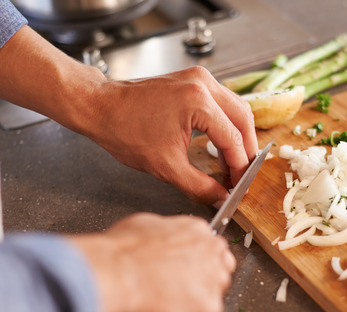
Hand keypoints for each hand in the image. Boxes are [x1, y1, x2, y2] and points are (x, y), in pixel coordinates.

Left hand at [0, 27, 256, 204]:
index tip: (238, 185)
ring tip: (232, 162)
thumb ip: (199, 186)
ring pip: (235, 108)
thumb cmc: (124, 131)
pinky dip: (225, 123)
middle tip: (241, 174)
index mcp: (198, 103)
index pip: (233, 139)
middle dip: (246, 149)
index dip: (239, 167)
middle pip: (243, 118)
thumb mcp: (166, 167)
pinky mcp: (192, 79)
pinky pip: (221, 102)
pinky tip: (220, 144)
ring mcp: (198, 78)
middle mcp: (203, 84)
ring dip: (237, 136)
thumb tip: (220, 197)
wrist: (100, 108)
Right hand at [68, 213, 234, 311]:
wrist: (114, 276)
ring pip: (209, 305)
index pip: (211, 252)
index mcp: (196, 232)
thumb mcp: (142, 226)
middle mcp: (211, 254)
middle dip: (197, 290)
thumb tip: (158, 245)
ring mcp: (213, 283)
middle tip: (171, 299)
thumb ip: (163, 236)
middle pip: (218, 277)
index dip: (195, 269)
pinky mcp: (209, 310)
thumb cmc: (119, 255)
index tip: (182, 278)